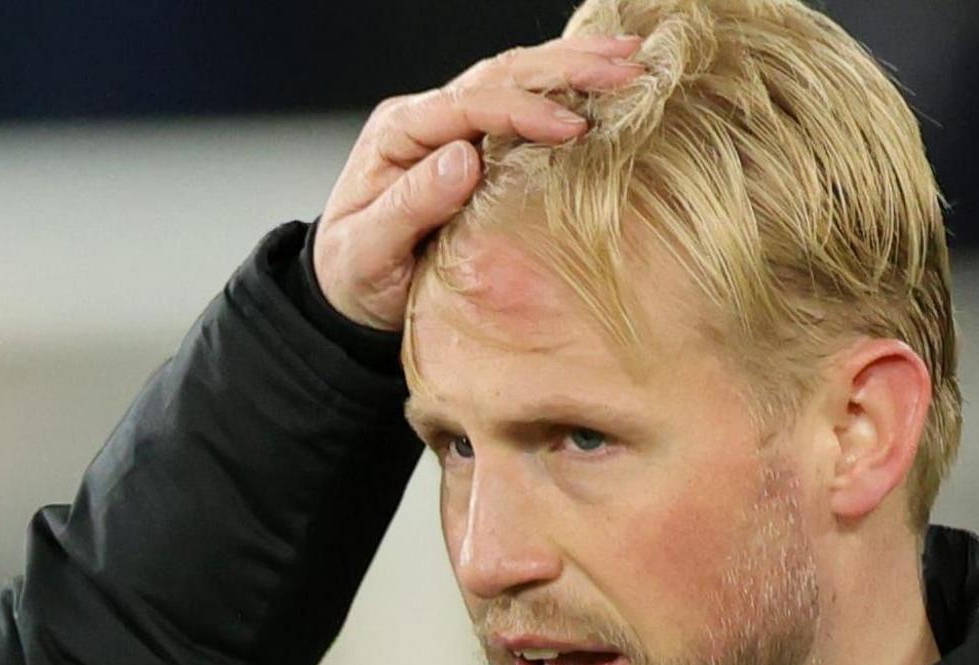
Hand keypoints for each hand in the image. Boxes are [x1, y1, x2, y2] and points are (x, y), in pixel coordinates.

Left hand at [310, 34, 648, 331]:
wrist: (348, 292)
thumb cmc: (353, 276)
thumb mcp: (367, 251)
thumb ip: (409, 206)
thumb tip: (463, 160)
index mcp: (398, 133)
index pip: (467, 105)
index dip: (522, 111)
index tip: (572, 127)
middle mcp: (427, 118)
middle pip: (500, 74)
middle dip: (565, 68)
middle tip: (626, 68)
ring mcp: (453, 126)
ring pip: (516, 77)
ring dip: (574, 65)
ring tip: (630, 57)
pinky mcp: (477, 142)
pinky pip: (522, 102)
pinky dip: (566, 88)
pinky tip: (604, 77)